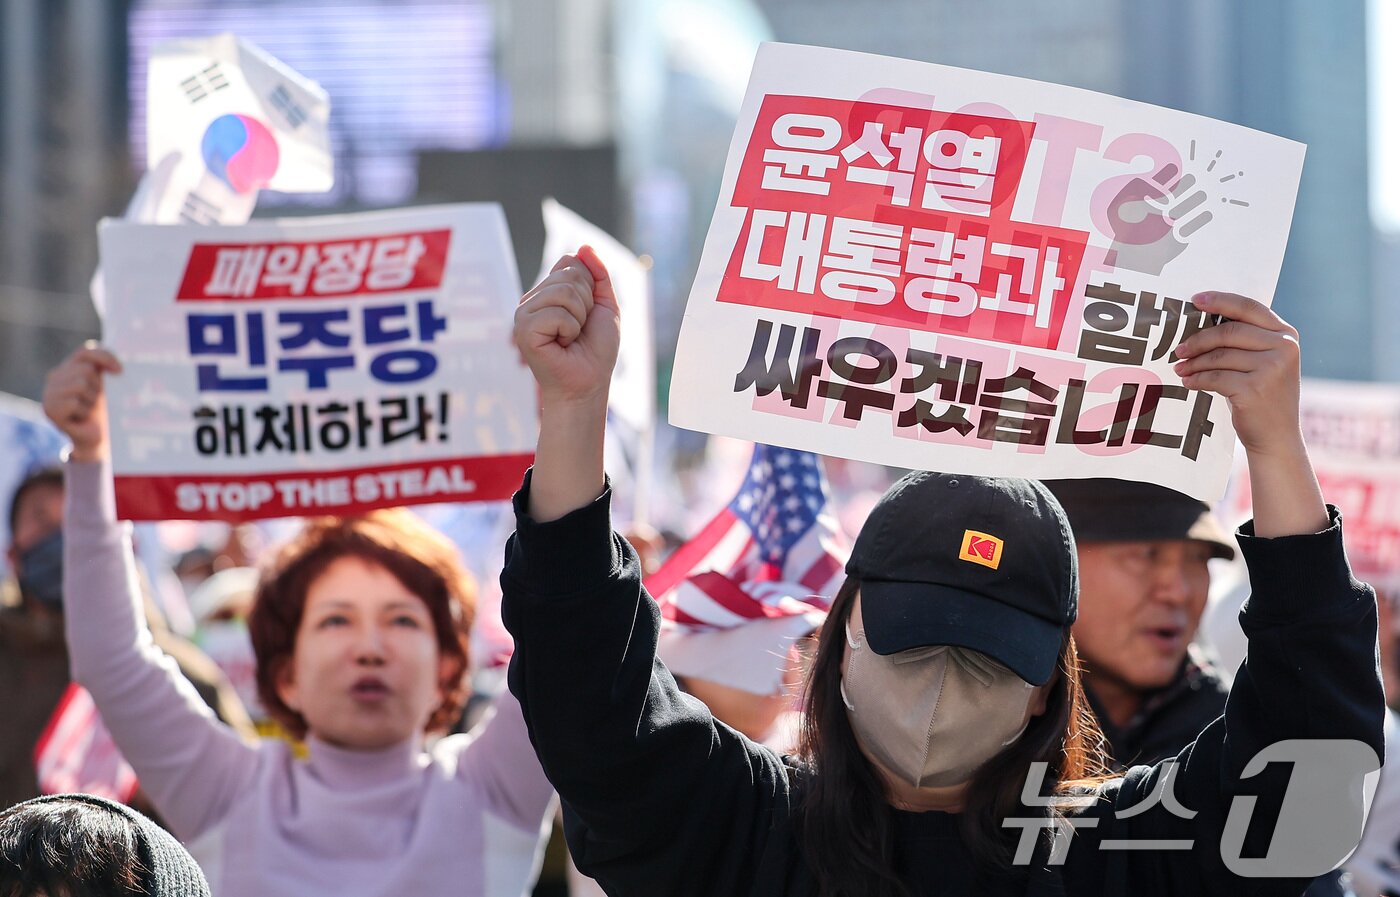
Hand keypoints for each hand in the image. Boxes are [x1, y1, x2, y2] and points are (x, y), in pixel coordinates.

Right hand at [42, 342, 121, 462]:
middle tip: (95, 401)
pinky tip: (80, 418)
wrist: (96, 437)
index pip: (86, 351)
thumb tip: (117, 366)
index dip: (104, 357)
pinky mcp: (49, 409)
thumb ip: (107, 368)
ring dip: (91, 401)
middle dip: (97, 387)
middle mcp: (55, 376)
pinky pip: (74, 402)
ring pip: (80, 384)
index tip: (120, 371)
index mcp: (70, 366)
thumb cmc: (104, 409)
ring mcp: (49, 392)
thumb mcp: (107, 385)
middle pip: (85, 369)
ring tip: (88, 409)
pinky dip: (83, 412)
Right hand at [513, 246, 619, 410]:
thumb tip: (584, 247)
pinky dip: (570, 330)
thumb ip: (598, 275)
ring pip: (565, 292)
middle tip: (579, 330)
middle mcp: (532, 299)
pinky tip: (561, 345)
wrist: (588, 383)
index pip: (570, 262)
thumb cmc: (596, 349)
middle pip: (569, 275)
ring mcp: (524, 313)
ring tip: (570, 337)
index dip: (589, 286)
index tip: (586, 313)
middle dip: (586, 304)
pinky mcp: (523, 329)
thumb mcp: (605, 305)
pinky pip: (557, 313)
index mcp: (547, 291)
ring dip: (579, 318)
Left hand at [1172, 292, 1301, 457]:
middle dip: (1199, 339)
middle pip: (1229, 332)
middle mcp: (1284, 348)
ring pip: (1219, 356)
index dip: (1221, 301)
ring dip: (1194, 362)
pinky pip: (1215, 377)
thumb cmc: (1263, 396)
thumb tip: (1201, 322)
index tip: (1195, 300)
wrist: (1277, 436)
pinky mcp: (1255, 388)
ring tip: (1180, 368)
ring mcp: (1272, 368)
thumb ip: (1245, 341)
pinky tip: (1189, 382)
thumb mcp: (1264, 362)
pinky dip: (1197, 379)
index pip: (1250, 308)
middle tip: (1178, 349)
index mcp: (1286, 335)